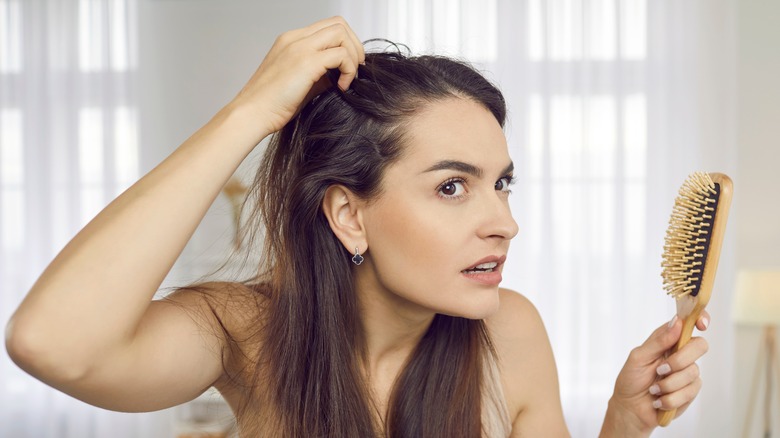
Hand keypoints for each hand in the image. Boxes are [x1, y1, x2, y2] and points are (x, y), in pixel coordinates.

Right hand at [227, 16, 364, 137]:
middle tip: (355, 69)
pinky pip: (341, 55)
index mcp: (291, 41)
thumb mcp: (299, 83)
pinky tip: (341, 87)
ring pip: (341, 33)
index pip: (328, 27)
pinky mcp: (306, 62)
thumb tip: (341, 74)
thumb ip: (319, 74)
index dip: (345, 43)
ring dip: (353, 56)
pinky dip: (348, 70)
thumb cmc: (271, 105)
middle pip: (338, 24)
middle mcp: (295, 39)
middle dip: (354, 45)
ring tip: (348, 79)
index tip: (349, 65)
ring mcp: (300, 48)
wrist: (252, 114)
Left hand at [602, 311, 709, 435]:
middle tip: (660, 370)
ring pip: (693, 372)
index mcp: (668, 340)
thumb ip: (658, 341)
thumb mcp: (638, 357)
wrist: (631, 408)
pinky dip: (670, 398)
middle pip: (699, 346)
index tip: (701, 325)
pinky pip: (690, 391)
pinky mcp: (690, 391)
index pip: (689, 323)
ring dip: (668, 384)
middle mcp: (680, 353)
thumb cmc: (631, 379)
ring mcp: (687, 372)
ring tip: (654, 389)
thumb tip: (677, 322)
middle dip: (680, 360)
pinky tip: (659, 400)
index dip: (700, 319)